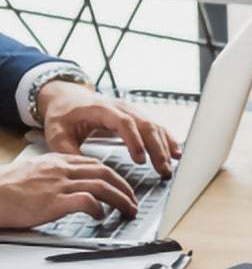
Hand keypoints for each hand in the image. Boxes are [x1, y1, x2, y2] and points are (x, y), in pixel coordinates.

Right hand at [0, 151, 139, 229]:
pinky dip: (99, 208)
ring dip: (121, 199)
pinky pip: (88, 201)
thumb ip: (53, 174)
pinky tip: (101, 216)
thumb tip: (70, 186)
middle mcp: (60, 169)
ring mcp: (58, 184)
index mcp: (56, 160)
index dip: (112, 175)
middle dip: (124, 186)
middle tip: (133, 199)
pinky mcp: (55, 201)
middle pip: (104, 172)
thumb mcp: (32, 172)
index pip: (93, 163)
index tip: (120, 185)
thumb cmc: (5, 189)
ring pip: (102, 186)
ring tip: (129, 210)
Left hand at [35, 80, 180, 177]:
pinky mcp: (137, 116)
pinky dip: (168, 139)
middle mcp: (121, 107)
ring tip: (169, 167)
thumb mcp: (56, 133)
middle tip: (163, 171)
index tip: (140, 161)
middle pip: (146, 125)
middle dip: (157, 149)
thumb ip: (68, 151)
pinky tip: (177, 153)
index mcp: (101, 109)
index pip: (124, 123)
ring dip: (165, 147)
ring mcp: (132, 110)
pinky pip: (157, 126)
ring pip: (154, 126)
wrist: (66, 98)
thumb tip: (86, 169)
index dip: (135, 141)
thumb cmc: (63, 116)